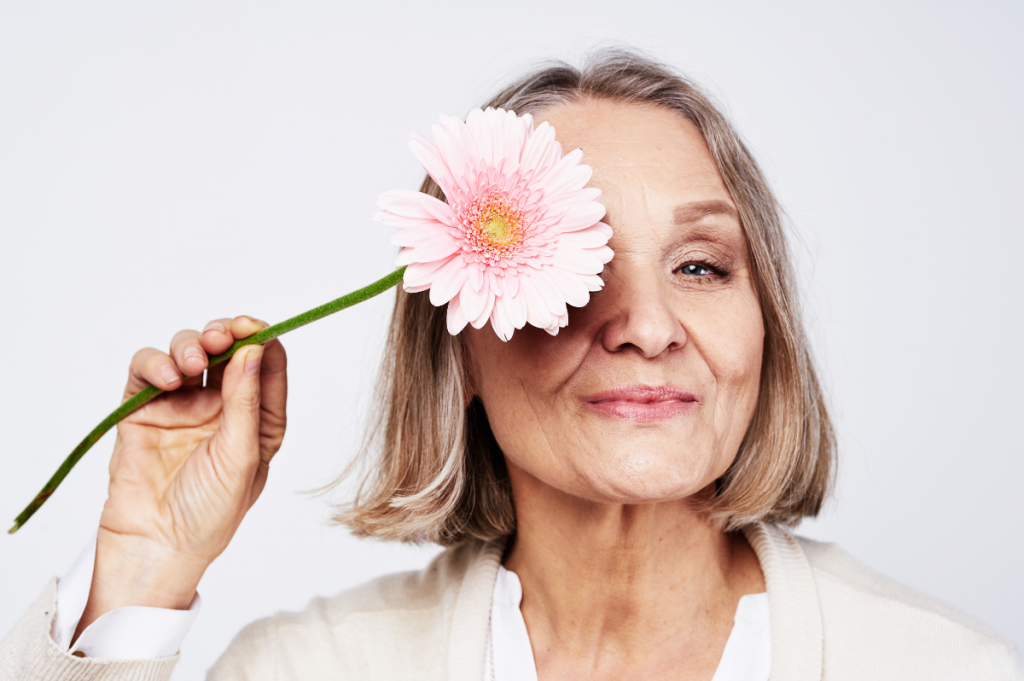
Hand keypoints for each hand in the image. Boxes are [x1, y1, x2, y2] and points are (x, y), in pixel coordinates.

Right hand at [75, 316, 286, 638]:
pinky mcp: (144, 410)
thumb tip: (255, 350)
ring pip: (187, 351)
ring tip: (191, 366)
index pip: (266, 364)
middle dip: (224, 334)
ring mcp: (181, 406)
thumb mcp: (241, 457)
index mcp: (258, 418)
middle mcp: (222, 407)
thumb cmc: (209, 513)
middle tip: (220, 337)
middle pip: (226, 349)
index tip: (253, 327)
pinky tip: (167, 379)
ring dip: (190, 346)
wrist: (156, 547)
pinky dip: (155, 363)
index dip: (261, 338)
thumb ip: (247, 402)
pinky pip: (147, 371)